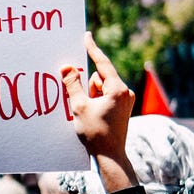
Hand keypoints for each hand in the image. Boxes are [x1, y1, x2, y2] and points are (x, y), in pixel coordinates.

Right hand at [61, 32, 137, 192]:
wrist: (110, 156)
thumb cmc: (95, 133)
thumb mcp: (79, 107)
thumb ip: (72, 84)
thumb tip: (66, 67)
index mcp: (117, 89)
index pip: (102, 63)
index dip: (92, 49)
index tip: (86, 36)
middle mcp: (125, 92)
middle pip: (100, 77)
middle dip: (87, 84)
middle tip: (79, 98)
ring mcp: (126, 100)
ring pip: (102, 87)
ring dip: (91, 93)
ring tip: (86, 112)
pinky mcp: (123, 108)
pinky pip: (107, 95)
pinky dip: (96, 99)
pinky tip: (90, 113)